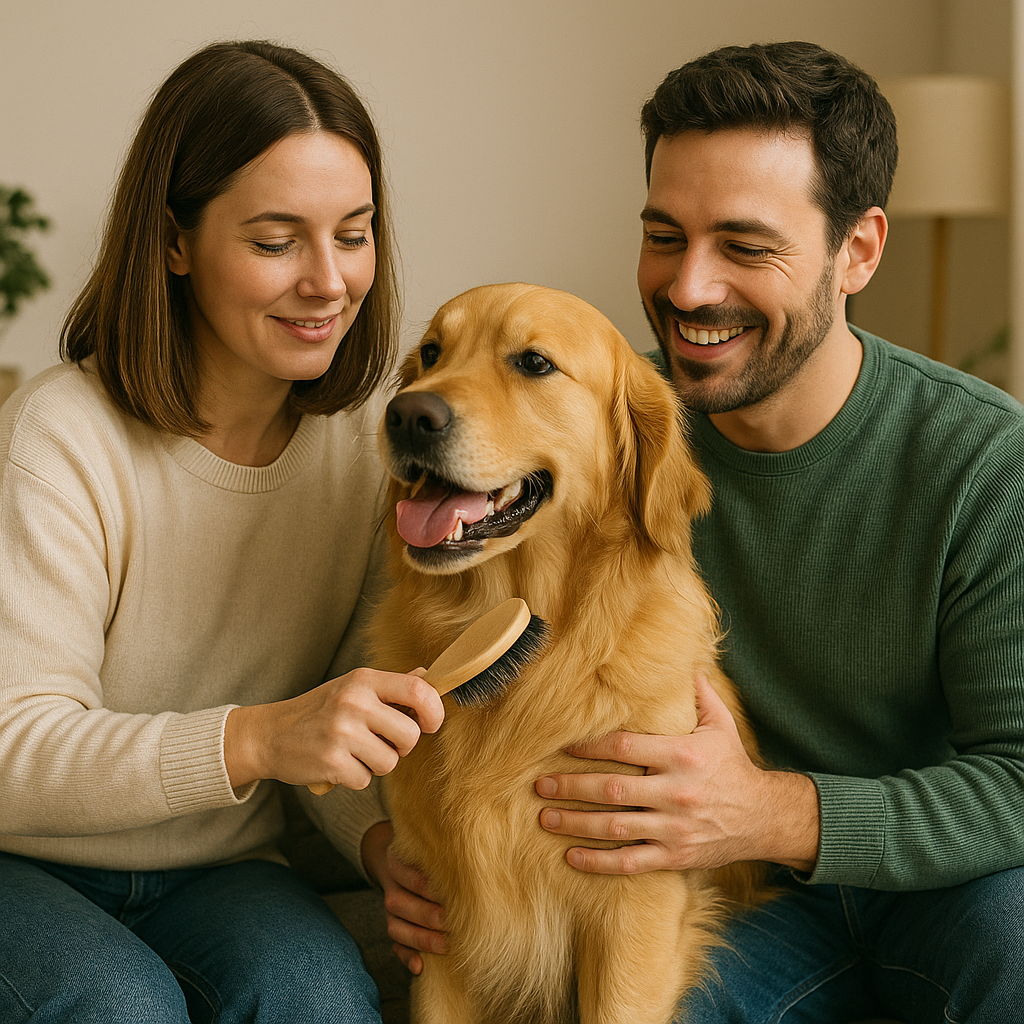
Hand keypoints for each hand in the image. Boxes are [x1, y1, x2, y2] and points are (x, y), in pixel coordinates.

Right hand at [224, 668, 443, 789]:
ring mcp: (342, 732)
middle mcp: (354, 702)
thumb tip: (429, 677)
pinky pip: (366, 780)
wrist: (270, 734)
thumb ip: (391, 686)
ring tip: (354, 751)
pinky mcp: (332, 762)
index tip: (429, 724)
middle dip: (401, 747)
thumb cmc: (320, 711)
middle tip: (382, 742)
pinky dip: (355, 777)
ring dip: (377, 764)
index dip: (434, 711)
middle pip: (409, 735)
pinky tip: (338, 763)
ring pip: (390, 762)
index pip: (418, 690)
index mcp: (364, 680)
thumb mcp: (353, 688)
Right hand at [362, 821, 446, 973]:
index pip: (407, 874)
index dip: (425, 886)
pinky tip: (420, 966)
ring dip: (420, 939)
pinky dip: (406, 957)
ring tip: (444, 945)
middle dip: (425, 914)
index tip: (449, 892)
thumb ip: (447, 856)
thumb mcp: (432, 850)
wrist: (407, 865)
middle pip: (399, 903)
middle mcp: (392, 887)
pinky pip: (395, 947)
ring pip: (396, 928)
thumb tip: (481, 863)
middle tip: (449, 921)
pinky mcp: (395, 929)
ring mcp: (390, 912)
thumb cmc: (430, 859)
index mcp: (397, 862)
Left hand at [536, 674, 818, 873]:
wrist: (764, 817)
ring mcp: (674, 828)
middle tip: (539, 784)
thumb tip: (679, 658)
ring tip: (545, 817)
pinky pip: (631, 862)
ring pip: (615, 828)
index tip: (561, 745)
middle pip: (612, 789)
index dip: (589, 746)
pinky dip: (599, 863)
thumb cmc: (732, 765)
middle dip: (571, 786)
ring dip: (575, 823)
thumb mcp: (720, 724)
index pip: (625, 747)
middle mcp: (675, 791)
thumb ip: (696, 692)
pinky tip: (571, 857)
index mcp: (681, 755)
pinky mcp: (675, 857)